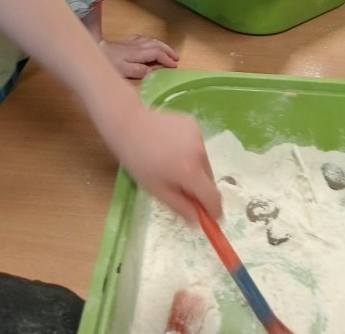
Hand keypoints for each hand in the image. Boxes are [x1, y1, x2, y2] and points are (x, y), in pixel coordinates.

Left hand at [99, 34, 178, 78]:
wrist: (95, 50)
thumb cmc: (108, 63)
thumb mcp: (123, 71)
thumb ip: (139, 70)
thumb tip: (152, 70)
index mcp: (139, 53)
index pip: (157, 54)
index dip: (167, 59)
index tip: (174, 65)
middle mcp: (138, 46)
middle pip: (157, 45)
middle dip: (168, 50)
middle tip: (176, 57)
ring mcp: (132, 42)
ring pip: (152, 40)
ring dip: (162, 45)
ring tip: (169, 51)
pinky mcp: (126, 41)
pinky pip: (143, 38)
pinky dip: (151, 40)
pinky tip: (151, 42)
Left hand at [120, 105, 221, 222]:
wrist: (130, 125)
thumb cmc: (139, 162)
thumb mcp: (157, 190)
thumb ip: (180, 206)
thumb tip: (197, 220)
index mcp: (191, 171)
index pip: (213, 196)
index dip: (214, 210)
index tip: (213, 218)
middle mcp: (200, 152)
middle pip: (209, 178)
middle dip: (200, 188)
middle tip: (181, 188)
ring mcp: (198, 135)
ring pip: (203, 161)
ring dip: (195, 168)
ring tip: (172, 163)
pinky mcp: (193, 124)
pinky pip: (197, 145)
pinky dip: (190, 151)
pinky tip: (172, 147)